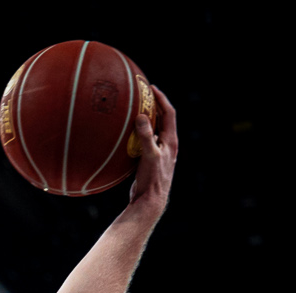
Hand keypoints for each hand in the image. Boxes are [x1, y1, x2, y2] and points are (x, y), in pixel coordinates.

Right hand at [125, 84, 177, 219]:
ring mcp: (159, 152)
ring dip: (145, 120)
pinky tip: (124, 136)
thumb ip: (146, 136)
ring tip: (133, 111)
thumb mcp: (149, 156)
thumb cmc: (152, 180)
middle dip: (153, 106)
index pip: (169, 113)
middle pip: (162, 119)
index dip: (161, 99)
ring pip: (153, 131)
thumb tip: (141, 116)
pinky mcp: (149, 160)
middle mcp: (167, 144)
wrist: (150, 201)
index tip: (151, 88)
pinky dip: (136, 135)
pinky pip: (144, 142)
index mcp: (171, 141)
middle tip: (142, 95)